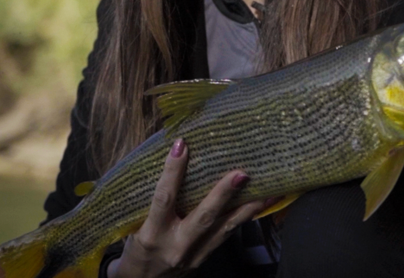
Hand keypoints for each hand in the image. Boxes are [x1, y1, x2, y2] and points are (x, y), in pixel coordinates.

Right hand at [109, 139, 270, 277]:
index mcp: (152, 233)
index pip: (163, 198)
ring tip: (267, 191)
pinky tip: (259, 206)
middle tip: (241, 173)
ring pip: (224, 229)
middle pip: (203, 217)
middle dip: (223, 194)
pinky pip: (226, 236)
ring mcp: (193, 255)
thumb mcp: (136, 225)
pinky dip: (243, 219)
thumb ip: (154, 200)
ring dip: (247, 209)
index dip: (173, 172)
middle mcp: (175, 245)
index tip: (181, 145)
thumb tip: (174, 158)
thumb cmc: (137, 247)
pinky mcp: (204, 259)